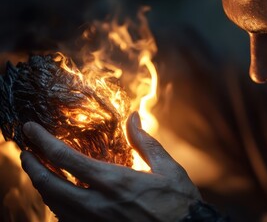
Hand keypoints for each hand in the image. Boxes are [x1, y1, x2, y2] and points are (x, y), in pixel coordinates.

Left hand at [20, 112, 200, 221]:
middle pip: (50, 185)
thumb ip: (145, 142)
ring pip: (55, 204)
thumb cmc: (179, 202)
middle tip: (26, 152)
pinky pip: (67, 219)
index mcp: (115, 182)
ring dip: (43, 185)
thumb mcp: (167, 168)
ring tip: (39, 171)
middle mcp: (98, 204)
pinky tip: (61, 196)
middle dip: (32, 166)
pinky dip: (58, 204)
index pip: (67, 159)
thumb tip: (133, 117)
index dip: (43, 142)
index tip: (30, 130)